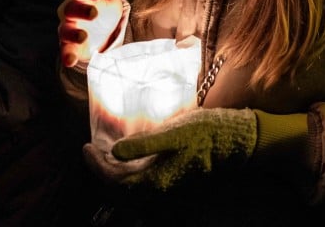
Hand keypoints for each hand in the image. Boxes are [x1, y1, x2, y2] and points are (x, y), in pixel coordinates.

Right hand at [58, 0, 124, 67]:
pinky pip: (65, 50)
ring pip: (65, 29)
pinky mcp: (70, 45)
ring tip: (83, 37)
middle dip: (80, 11)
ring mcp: (68, 27)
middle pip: (69, 8)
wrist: (106, 28)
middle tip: (94, 14)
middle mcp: (70, 9)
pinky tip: (70, 61)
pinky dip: (66, 55)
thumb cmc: (105, 4)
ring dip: (72, 33)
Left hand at [84, 107, 256, 189]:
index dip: (95, 166)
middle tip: (92, 152)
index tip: (86, 147)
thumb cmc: (208, 134)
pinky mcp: (175, 183)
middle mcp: (161, 192)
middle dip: (102, 175)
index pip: (114, 181)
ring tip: (107, 156)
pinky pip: (144, 187)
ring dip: (116, 178)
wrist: (239, 142)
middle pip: (120, 193)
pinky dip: (130, 177)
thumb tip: (114, 152)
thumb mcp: (175, 132)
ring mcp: (168, 190)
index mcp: (157, 182)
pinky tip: (129, 159)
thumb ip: (144, 144)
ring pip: (132, 192)